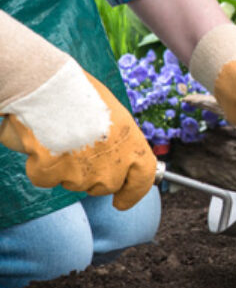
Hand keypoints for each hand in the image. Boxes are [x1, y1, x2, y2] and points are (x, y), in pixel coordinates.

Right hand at [0, 63, 155, 209]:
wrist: (50, 87)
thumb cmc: (83, 92)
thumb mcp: (114, 115)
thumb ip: (117, 140)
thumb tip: (112, 153)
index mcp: (133, 147)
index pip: (142, 181)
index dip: (132, 193)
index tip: (122, 201)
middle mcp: (113, 166)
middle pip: (103, 186)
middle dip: (92, 174)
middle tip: (79, 148)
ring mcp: (83, 174)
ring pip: (73, 183)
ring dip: (66, 167)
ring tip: (60, 135)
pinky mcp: (53, 175)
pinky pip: (46, 178)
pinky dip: (40, 165)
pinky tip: (41, 142)